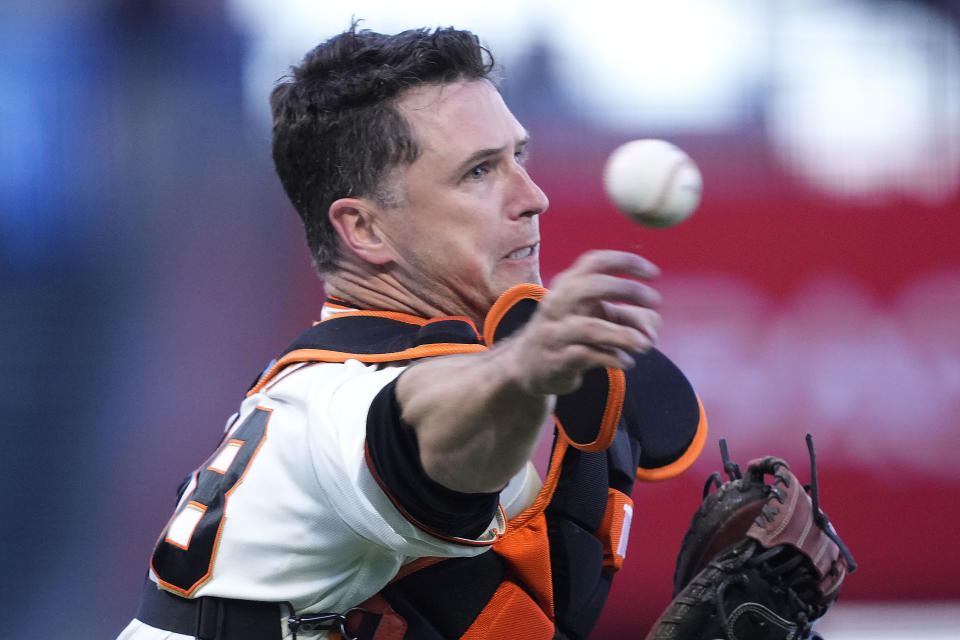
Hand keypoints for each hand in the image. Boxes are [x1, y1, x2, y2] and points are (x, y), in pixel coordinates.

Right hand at [501, 250, 661, 395]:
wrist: (528, 366)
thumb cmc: (571, 334)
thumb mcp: (600, 319)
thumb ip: (631, 320)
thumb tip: (651, 333)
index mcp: (568, 285)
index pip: (596, 262)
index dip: (626, 262)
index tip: (654, 274)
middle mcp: (558, 304)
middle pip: (591, 287)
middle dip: (627, 290)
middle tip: (655, 300)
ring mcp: (555, 333)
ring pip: (590, 328)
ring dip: (624, 335)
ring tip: (646, 344)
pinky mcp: (556, 360)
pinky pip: (587, 356)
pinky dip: (612, 358)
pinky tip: (627, 361)